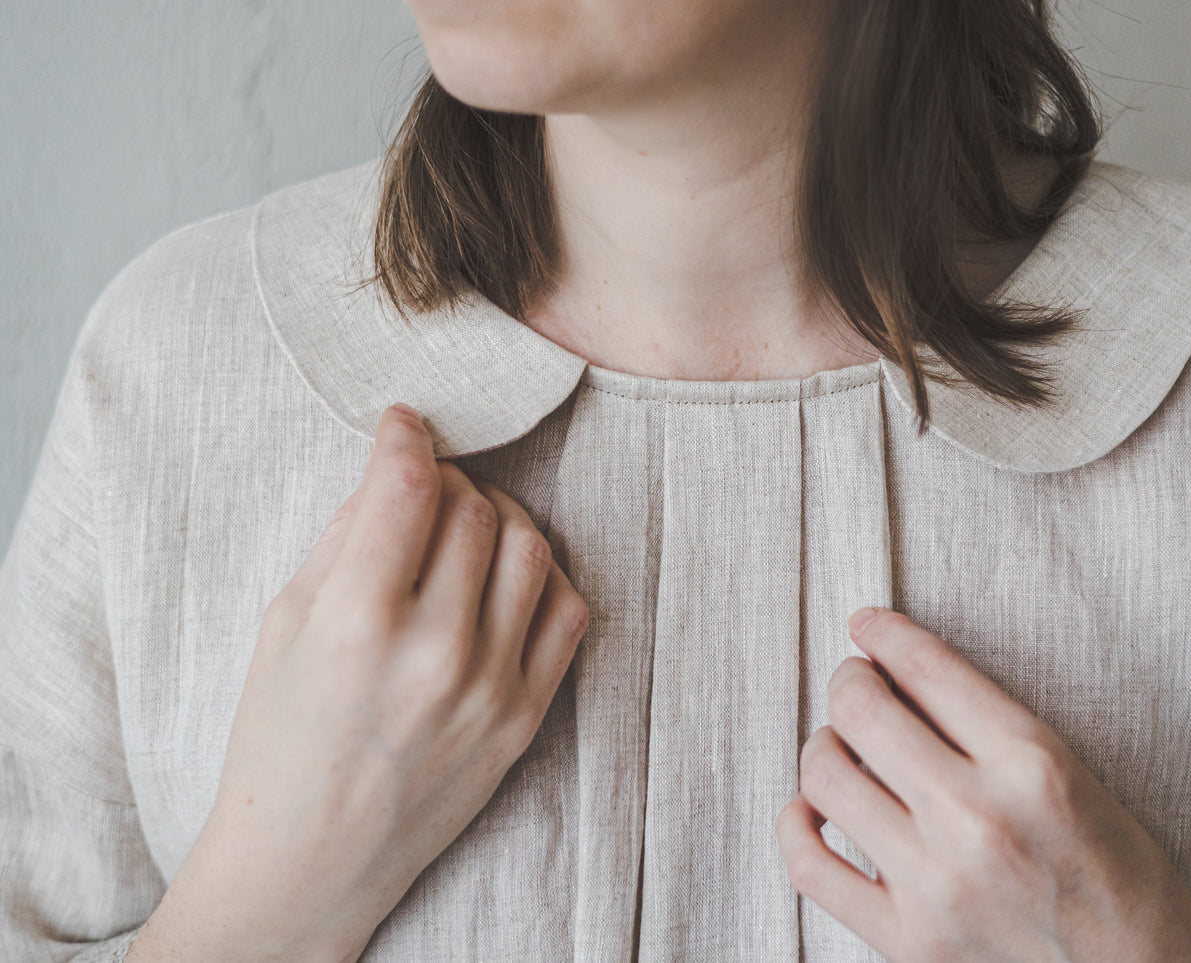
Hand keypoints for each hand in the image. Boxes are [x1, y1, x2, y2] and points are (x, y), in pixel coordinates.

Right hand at [132, 402, 590, 962]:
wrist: (311, 861)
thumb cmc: (280, 740)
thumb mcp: (282, 628)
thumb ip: (341, 541)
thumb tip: (395, 474)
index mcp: (355, 624)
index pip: (407, 488)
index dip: (406, 436)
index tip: (404, 423)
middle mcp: (432, 652)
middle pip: (472, 510)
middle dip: (449, 479)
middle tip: (427, 486)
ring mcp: (489, 687)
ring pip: (529, 549)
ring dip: (501, 516)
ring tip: (469, 524)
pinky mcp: (525, 717)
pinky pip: (568, 612)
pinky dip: (543, 576)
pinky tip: (506, 577)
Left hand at [775, 607, 1190, 962]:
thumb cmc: (1118, 874)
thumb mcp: (1074, 773)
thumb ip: (987, 726)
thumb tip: (898, 675)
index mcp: (1032, 764)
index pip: (927, 667)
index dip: (884, 633)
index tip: (867, 625)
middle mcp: (977, 818)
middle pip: (862, 710)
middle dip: (849, 681)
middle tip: (856, 682)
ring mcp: (936, 883)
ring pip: (825, 776)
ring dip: (824, 744)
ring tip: (842, 746)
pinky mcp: (908, 940)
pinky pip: (811, 866)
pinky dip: (796, 826)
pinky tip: (812, 810)